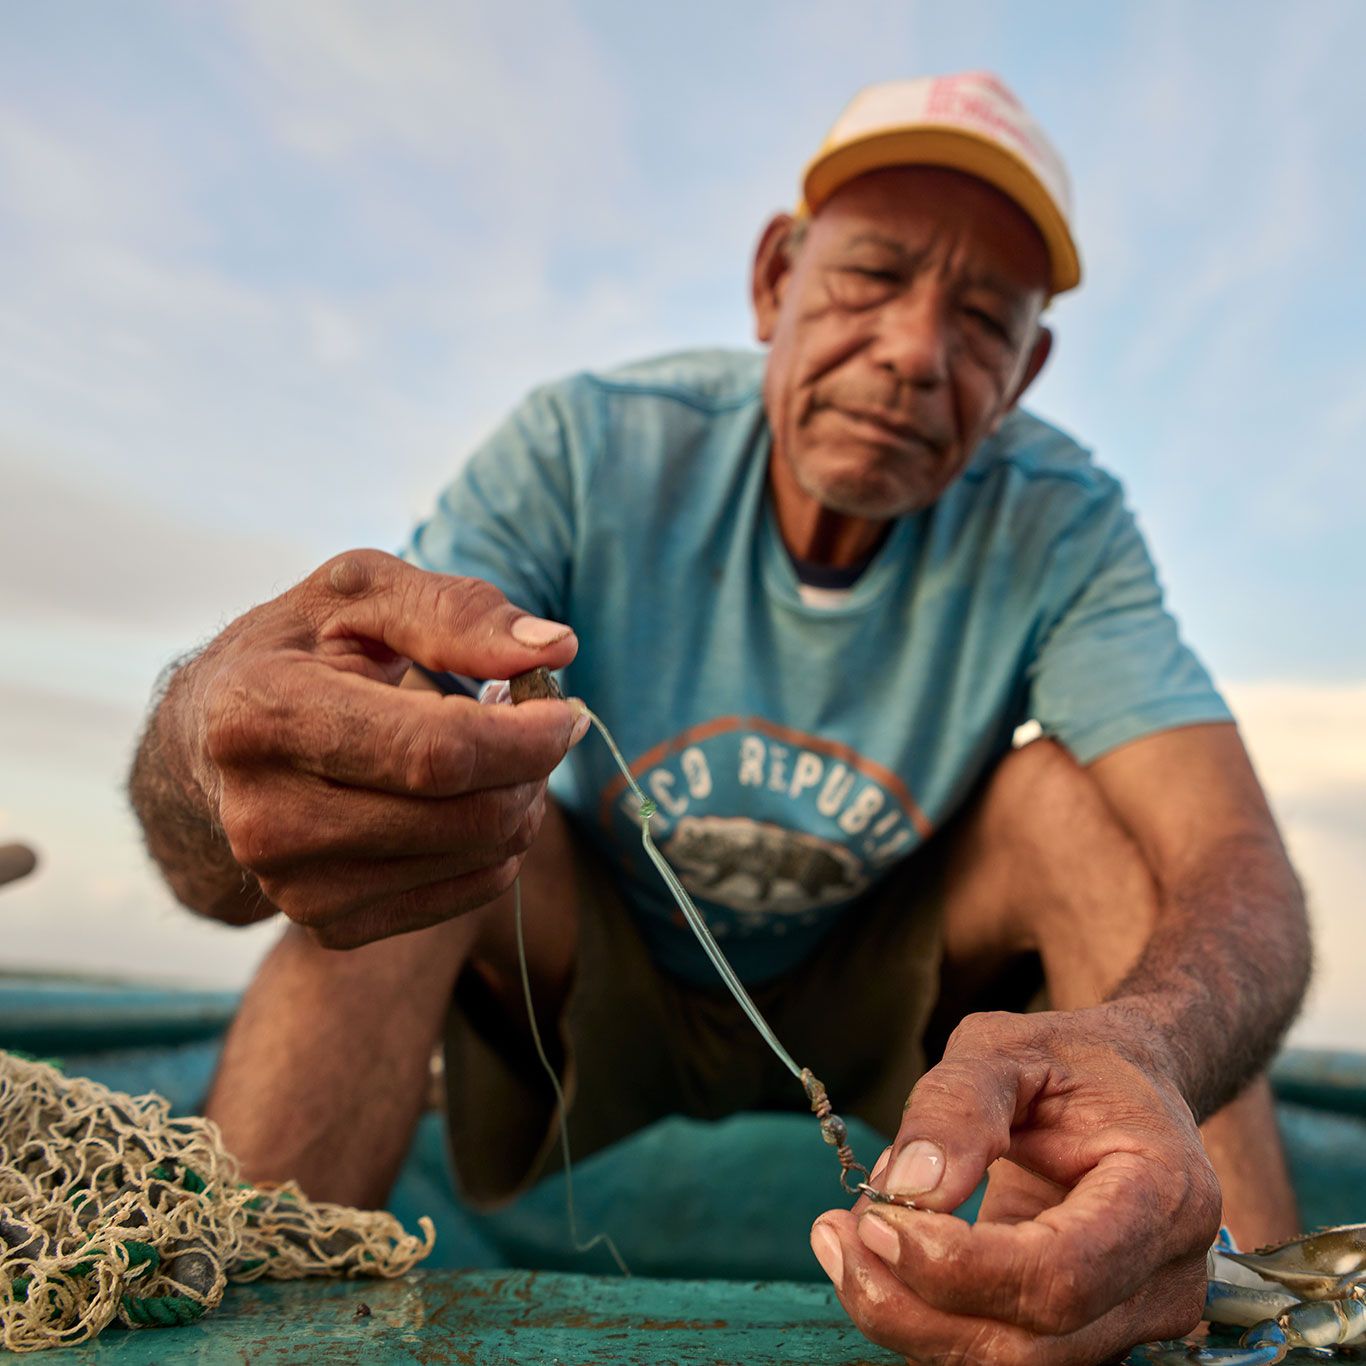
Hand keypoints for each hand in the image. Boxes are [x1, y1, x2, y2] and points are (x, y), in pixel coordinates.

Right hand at [170, 549, 587, 945]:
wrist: (209, 744)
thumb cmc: (300, 651)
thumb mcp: (361, 595)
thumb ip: (457, 612)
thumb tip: (558, 648)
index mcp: (260, 715)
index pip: (435, 753)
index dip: (525, 737)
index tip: (565, 710)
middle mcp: (264, 816)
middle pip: (465, 814)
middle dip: (532, 766)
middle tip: (536, 723)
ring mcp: (291, 883)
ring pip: (478, 858)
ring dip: (520, 800)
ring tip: (495, 754)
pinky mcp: (325, 923)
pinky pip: (465, 895)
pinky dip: (495, 845)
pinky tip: (466, 799)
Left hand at [810, 1008, 1221, 1364]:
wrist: (1124, 1087)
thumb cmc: (1071, 1061)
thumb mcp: (1006, 1045)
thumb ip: (957, 1104)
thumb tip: (908, 1187)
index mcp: (1164, 1194)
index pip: (1064, 1272)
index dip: (963, 1266)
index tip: (881, 1219)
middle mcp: (1163, 1278)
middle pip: (1034, 1344)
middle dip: (915, 1304)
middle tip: (839, 1231)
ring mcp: (1131, 1319)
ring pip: (1008, 1364)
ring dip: (906, 1317)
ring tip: (843, 1238)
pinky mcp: (1085, 1332)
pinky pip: (996, 1351)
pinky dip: (925, 1317)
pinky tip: (880, 1258)